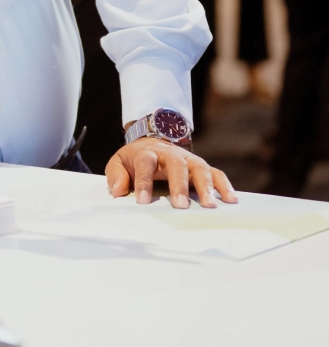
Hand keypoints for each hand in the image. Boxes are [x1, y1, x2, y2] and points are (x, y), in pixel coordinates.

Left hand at [106, 137, 237, 208]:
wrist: (152, 140)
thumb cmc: (135, 158)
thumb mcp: (118, 162)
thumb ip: (116, 175)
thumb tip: (118, 192)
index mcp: (147, 153)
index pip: (145, 165)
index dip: (143, 183)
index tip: (143, 201)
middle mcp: (170, 154)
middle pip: (177, 166)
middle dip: (179, 186)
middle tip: (180, 206)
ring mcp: (188, 159)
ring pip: (200, 169)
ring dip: (206, 187)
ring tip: (210, 206)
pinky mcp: (201, 165)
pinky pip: (216, 173)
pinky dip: (224, 185)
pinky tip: (230, 200)